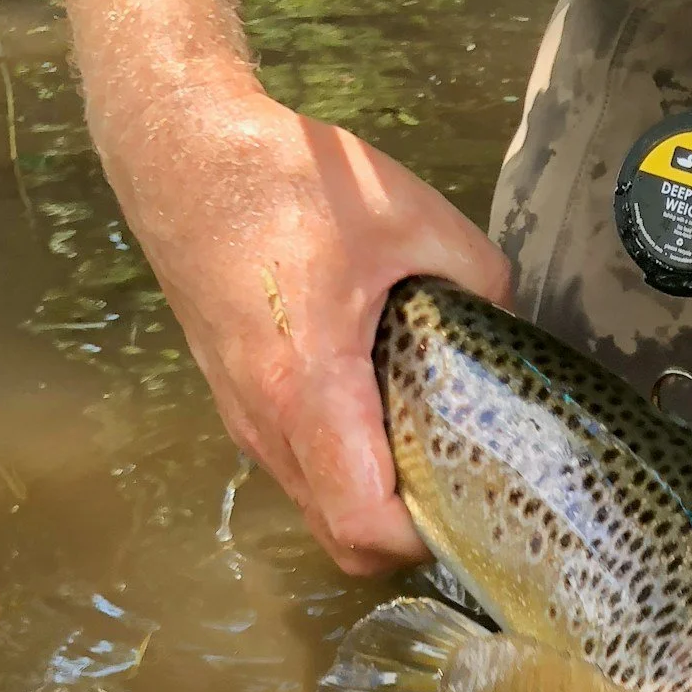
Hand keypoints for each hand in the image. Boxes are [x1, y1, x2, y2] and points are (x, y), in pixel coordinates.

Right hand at [53, 0, 509, 575]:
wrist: (181, 153)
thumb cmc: (285, 182)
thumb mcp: (408, 214)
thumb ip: (479, 277)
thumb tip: (511, 322)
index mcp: (309, 386)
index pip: (362, 522)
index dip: (421, 538)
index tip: (469, 507)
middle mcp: (267, 422)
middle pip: (341, 539)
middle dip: (406, 535)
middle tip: (461, 486)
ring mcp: (245, 420)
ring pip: (317, 510)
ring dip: (373, 504)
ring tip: (428, 453)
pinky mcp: (238, 405)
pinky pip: (300, 472)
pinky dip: (345, 473)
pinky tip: (383, 420)